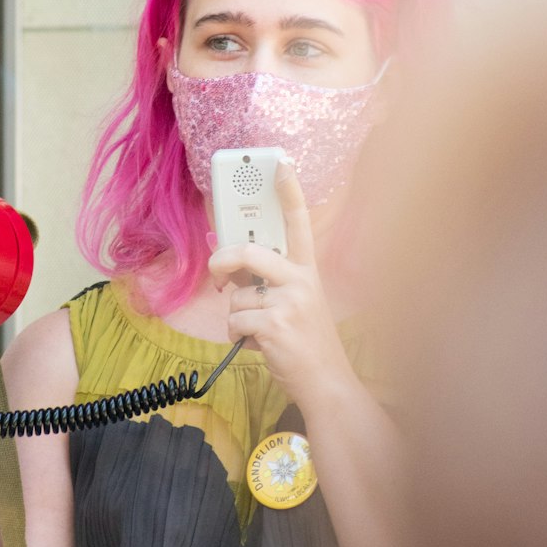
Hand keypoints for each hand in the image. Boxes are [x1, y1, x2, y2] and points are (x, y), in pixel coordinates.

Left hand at [207, 163, 353, 404]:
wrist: (326, 383)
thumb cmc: (305, 343)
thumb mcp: (293, 304)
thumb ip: (264, 281)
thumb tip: (227, 264)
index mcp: (307, 270)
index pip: (299, 222)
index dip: (288, 191)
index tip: (279, 163)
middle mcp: (302, 280)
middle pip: (250, 251)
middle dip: (223, 261)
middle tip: (219, 275)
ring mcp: (291, 301)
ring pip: (237, 296)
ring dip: (238, 318)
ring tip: (261, 332)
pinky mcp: (276, 324)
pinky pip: (235, 321)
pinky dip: (238, 337)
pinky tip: (259, 345)